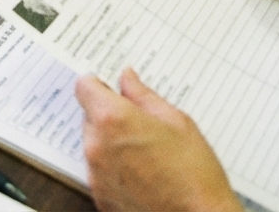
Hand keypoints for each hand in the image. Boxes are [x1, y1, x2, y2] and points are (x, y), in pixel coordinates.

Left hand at [76, 68, 240, 211]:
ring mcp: (97, 176)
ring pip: (94, 145)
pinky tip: (142, 174)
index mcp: (113, 120)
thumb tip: (128, 79)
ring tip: (145, 153)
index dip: (98, 84)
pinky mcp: (101, 199)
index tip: (110, 87)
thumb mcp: (176, 122)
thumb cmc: (194, 175)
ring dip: (110, 143)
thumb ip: (144, 96)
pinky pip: (99, 172)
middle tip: (139, 124)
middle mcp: (97, 147)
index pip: (84, 87)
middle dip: (109, 115)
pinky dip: (113, 169)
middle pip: (89, 116)